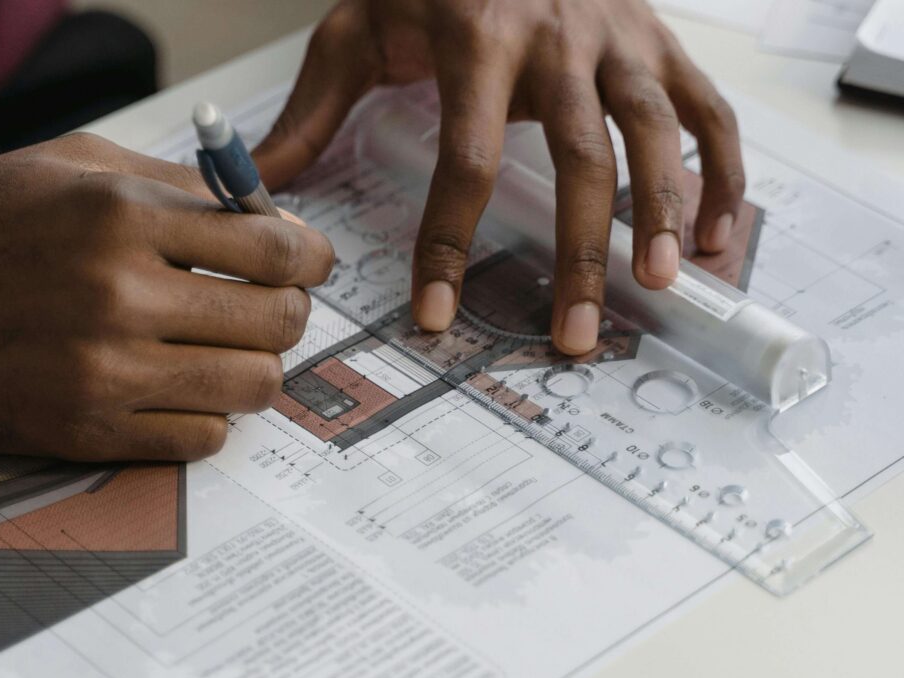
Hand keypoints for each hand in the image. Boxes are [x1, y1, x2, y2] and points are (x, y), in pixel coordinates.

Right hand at [0, 134, 333, 460]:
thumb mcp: (76, 165)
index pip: (275, 249)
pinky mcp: (87, 431)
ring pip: (254, 386)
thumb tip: (275, 220)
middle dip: (291, 312)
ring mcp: (104, 372)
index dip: (312, 259)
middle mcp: (120, 295)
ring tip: (229, 349)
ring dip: (257, 367)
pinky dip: (212, 415)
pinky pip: (204, 439)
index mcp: (123, 216)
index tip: (310, 264)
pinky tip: (185, 389)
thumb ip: (182, 186)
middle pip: (279, 321)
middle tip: (271, 306)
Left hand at [254, 0, 744, 353]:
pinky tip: (719, 236)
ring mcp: (619, 37)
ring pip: (655, 132)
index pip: (466, 161)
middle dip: (579, 255)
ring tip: (660, 284)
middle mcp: (560, 38)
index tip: (437, 314)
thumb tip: (264, 183)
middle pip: (581, 160)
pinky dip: (723, 172)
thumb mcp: (359, 27)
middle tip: (572, 335)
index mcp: (477, 39)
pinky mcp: (658, 39)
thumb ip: (314, 106)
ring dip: (666, 213)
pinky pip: (708, 108)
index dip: (450, 245)